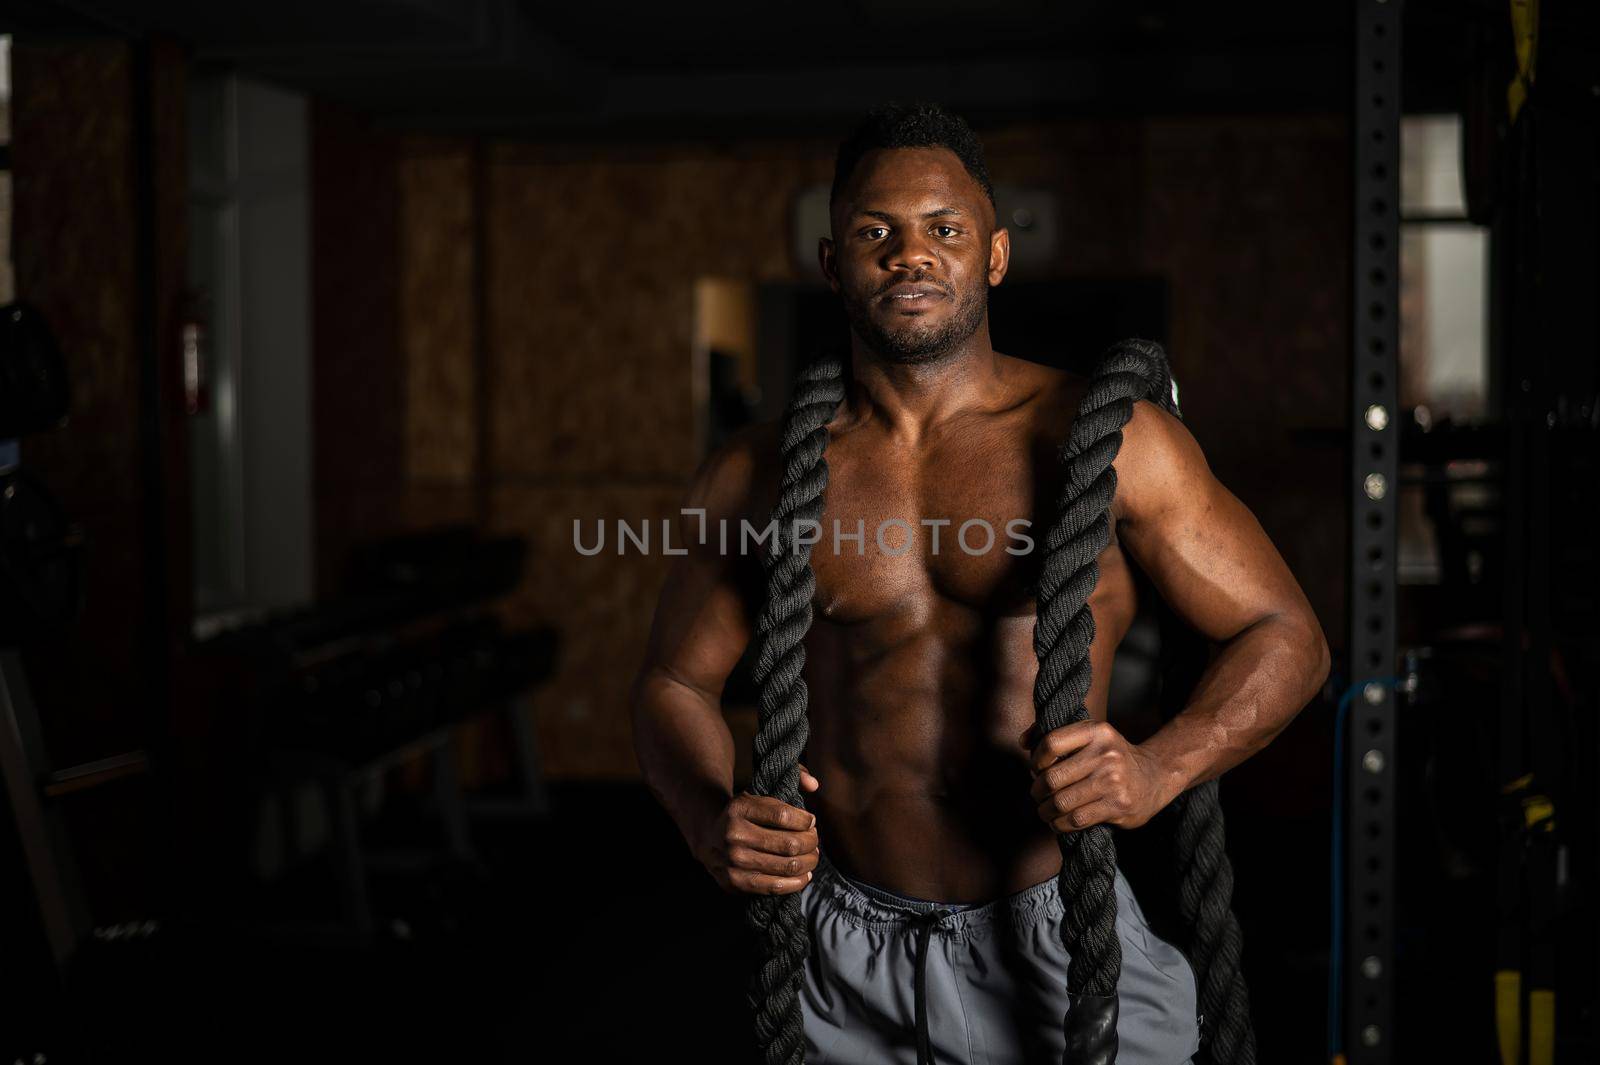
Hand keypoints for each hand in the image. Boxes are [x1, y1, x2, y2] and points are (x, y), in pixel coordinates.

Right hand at [693, 764, 821, 895]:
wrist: (707, 834)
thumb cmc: (744, 813)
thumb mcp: (760, 791)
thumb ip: (791, 776)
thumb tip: (814, 784)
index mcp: (739, 808)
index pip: (784, 815)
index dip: (805, 820)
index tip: (810, 821)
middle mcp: (733, 835)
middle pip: (790, 844)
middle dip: (811, 843)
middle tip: (814, 841)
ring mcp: (733, 861)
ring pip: (787, 866)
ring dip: (808, 863)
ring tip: (812, 857)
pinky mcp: (735, 882)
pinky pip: (775, 886)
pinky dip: (797, 882)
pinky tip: (804, 875)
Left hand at [1023, 720, 1175, 831]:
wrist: (1155, 777)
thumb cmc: (1112, 756)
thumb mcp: (1092, 736)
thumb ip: (1056, 734)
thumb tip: (1022, 741)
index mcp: (1097, 731)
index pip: (1052, 743)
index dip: (1036, 759)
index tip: (1036, 768)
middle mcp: (1106, 754)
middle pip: (1053, 777)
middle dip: (1038, 790)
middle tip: (1038, 795)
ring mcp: (1113, 782)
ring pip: (1061, 802)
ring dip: (1045, 811)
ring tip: (1044, 811)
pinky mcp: (1117, 806)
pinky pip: (1076, 820)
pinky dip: (1060, 824)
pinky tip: (1058, 821)